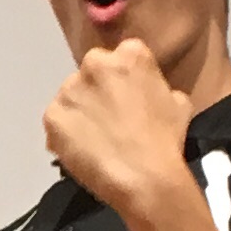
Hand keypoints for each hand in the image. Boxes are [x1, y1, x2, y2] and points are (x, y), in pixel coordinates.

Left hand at [42, 36, 192, 219]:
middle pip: (92, 72)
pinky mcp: (52, 115)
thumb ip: (157, 86)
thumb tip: (149, 90)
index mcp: (130, 54)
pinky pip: (56, 121)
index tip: (127, 99)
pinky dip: (64, 133)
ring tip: (95, 139)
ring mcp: (69, 89)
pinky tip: (81, 150)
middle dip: (98, 90)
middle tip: (110, 119)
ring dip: (80, 111)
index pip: (121, 58)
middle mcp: (95, 63)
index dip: (123, 81)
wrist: (144, 177)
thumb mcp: (178, 102)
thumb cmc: (166, 141)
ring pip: (71, 96)